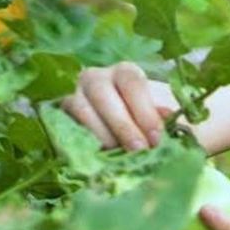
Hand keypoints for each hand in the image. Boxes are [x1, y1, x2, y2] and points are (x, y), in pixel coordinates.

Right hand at [58, 61, 175, 151]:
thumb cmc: (136, 117)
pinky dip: (82, 142)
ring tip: (118, 155)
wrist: (106, 123)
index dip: (145, 111)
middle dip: (123, 125)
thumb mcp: (150, 113)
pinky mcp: (59, 114)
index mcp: (124, 73)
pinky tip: (98, 156)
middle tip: (139, 150)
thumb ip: (159, 116)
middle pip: (104, 95)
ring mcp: (73, 94)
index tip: (156, 138)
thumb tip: (169, 118)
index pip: (132, 83)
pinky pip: (67, 125)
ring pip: (82, 110)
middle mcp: (95, 77)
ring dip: (102, 135)